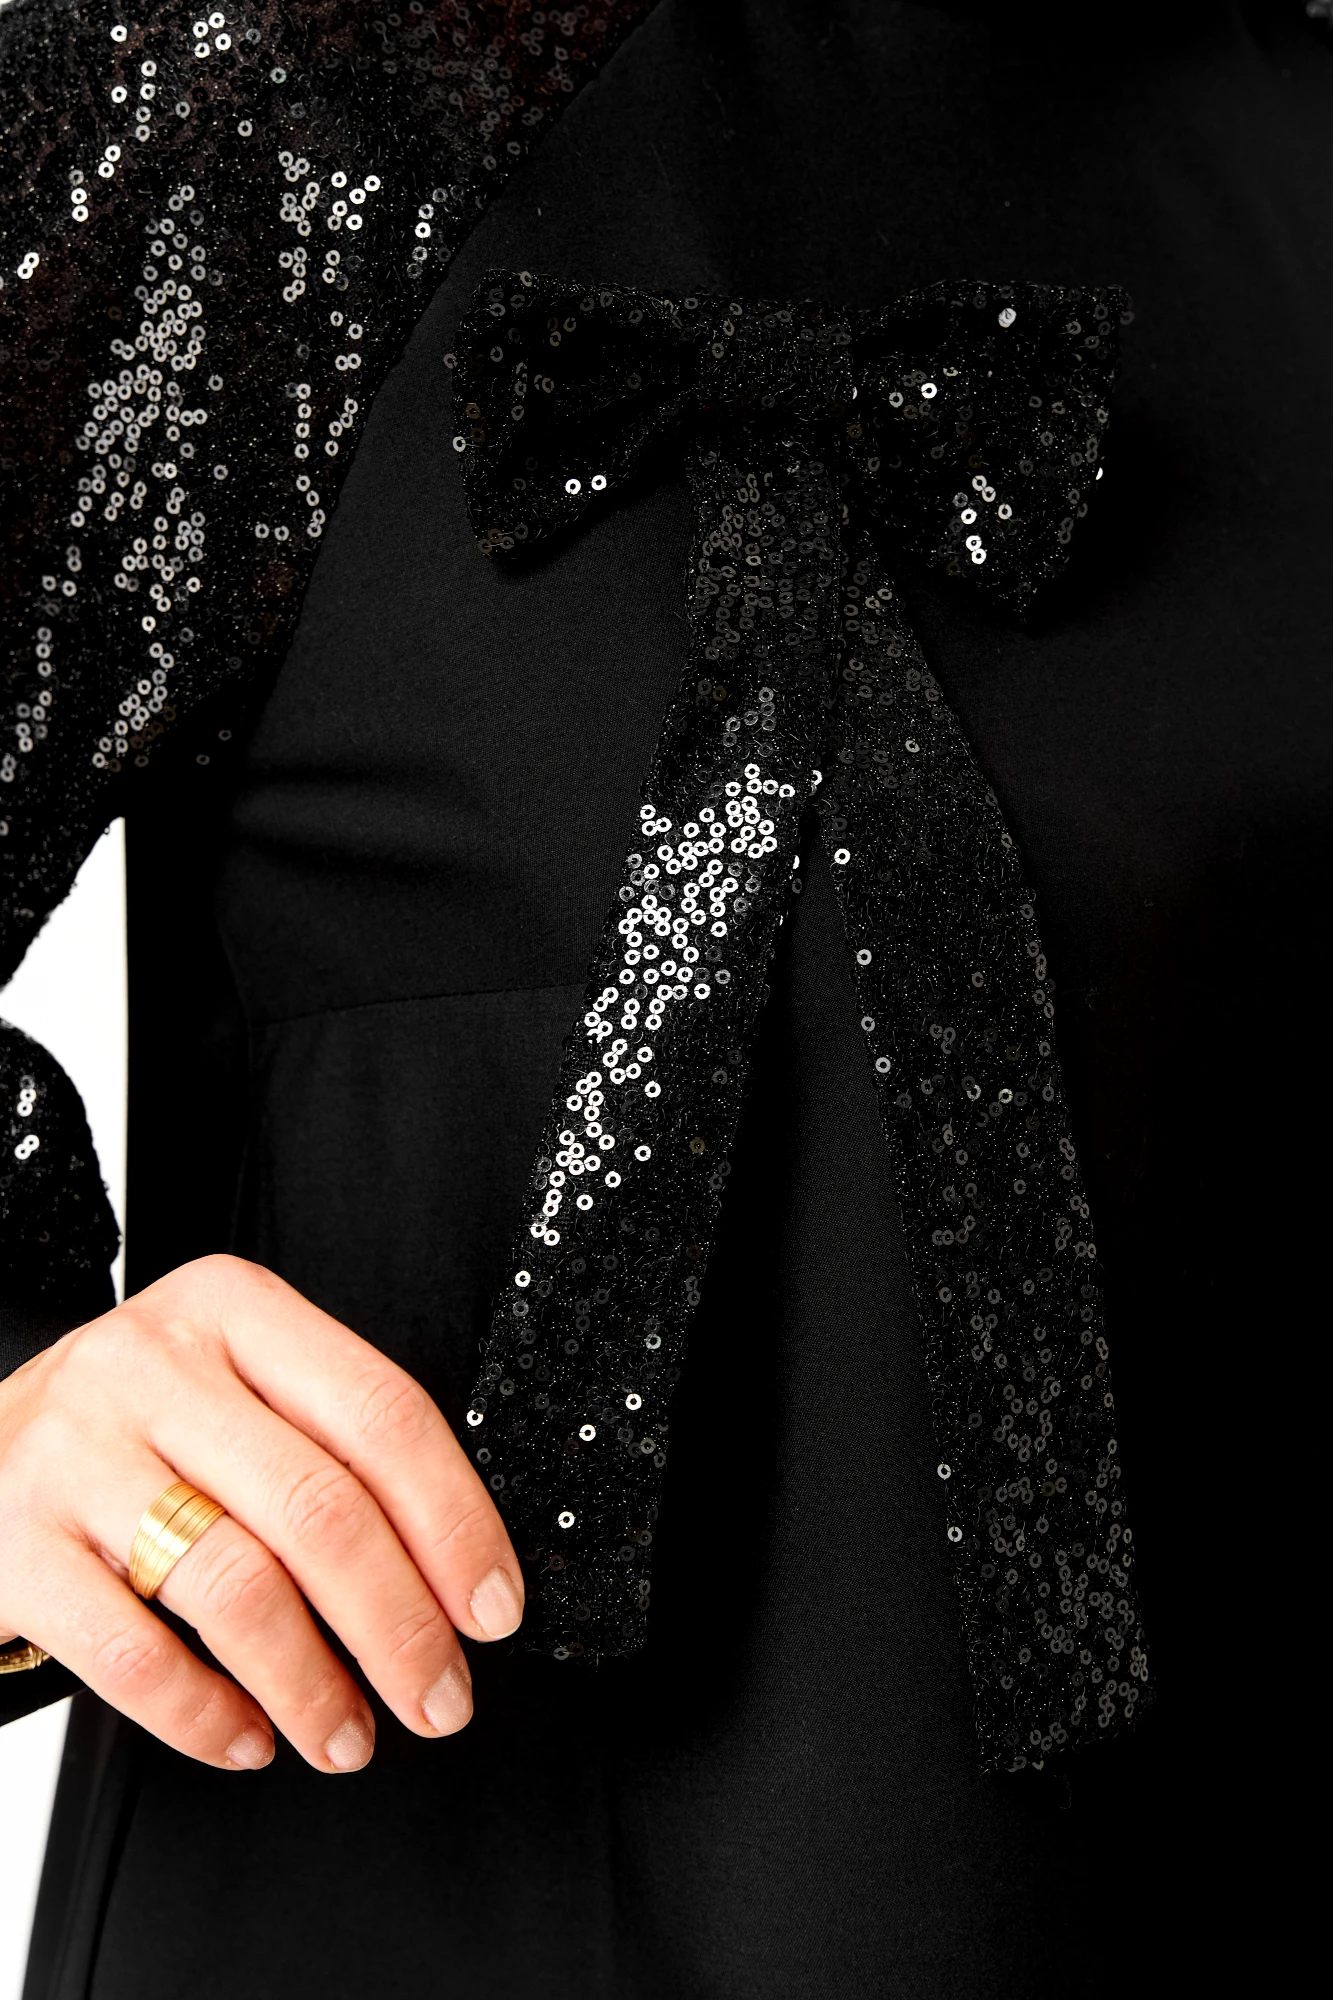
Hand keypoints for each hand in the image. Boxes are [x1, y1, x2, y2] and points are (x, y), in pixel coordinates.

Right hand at [0, 1255, 522, 1772]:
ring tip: (348, 1736)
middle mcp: (153, 1364)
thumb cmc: (135, 1427)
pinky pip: (134, 1656)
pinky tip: (248, 1736)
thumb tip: (453, 1572)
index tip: (491, 1607)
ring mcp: (75, 1450)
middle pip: (320, 1506)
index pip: (380, 1412)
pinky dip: (207, 1715)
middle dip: (399, 1625)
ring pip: (236, 1586)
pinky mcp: (13, 1544)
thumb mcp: (226, 1384)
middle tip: (440, 1697)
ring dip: (313, 1684)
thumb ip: (324, 1441)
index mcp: (233, 1310)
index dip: (454, 1522)